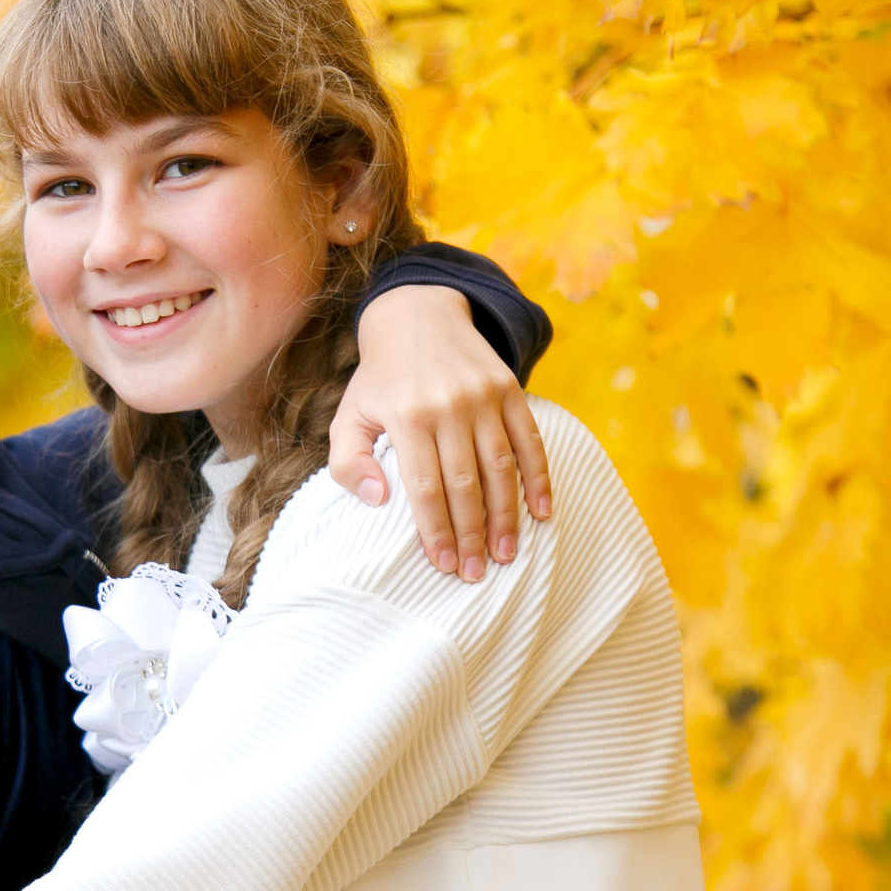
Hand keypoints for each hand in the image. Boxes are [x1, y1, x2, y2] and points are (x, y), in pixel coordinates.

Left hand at [332, 284, 550, 582]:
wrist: (417, 316)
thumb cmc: (379, 381)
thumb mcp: (349, 415)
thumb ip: (348, 461)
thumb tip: (376, 500)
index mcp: (407, 417)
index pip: (425, 488)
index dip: (437, 531)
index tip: (445, 565)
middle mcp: (449, 406)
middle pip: (466, 485)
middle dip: (473, 535)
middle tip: (478, 574)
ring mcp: (483, 397)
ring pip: (502, 468)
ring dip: (508, 516)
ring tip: (508, 555)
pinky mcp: (509, 389)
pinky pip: (529, 440)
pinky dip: (539, 478)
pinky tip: (542, 512)